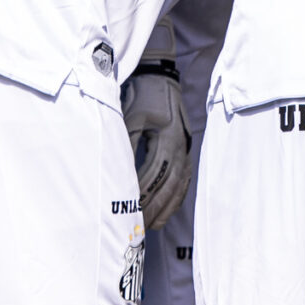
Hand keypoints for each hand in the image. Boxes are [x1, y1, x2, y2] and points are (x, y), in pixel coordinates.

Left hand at [119, 61, 190, 229]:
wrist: (161, 78)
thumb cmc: (142, 96)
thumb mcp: (129, 118)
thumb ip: (127, 145)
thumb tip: (119, 174)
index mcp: (167, 138)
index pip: (154, 173)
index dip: (142, 193)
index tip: (129, 209)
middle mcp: (180, 146)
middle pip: (168, 184)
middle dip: (154, 206)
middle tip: (139, 225)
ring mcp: (185, 148)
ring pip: (178, 185)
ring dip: (166, 206)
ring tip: (152, 224)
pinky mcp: (185, 149)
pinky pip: (184, 179)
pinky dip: (176, 197)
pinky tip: (167, 210)